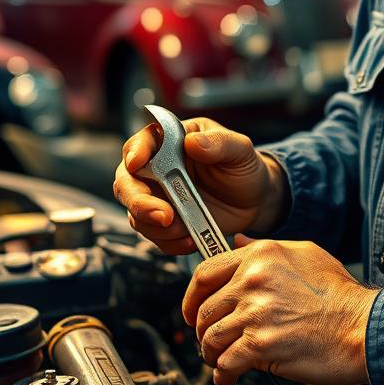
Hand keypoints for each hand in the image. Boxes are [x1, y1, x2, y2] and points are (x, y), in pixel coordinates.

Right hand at [113, 117, 287, 253]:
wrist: (255, 199)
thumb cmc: (243, 167)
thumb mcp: (240, 149)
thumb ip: (219, 143)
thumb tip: (193, 142)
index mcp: (172, 141)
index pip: (142, 142)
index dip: (135, 151)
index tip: (137, 162)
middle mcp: (157, 169)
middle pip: (127, 183)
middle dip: (139, 201)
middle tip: (164, 215)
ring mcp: (158, 199)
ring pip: (136, 215)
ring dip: (158, 227)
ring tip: (187, 229)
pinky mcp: (165, 224)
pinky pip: (155, 238)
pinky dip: (170, 242)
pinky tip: (191, 238)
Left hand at [183, 235, 378, 384]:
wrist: (362, 326)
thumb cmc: (339, 294)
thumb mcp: (305, 253)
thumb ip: (264, 249)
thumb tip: (236, 243)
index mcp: (262, 255)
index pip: (205, 273)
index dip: (192, 296)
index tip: (193, 310)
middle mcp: (254, 280)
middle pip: (204, 310)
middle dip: (203, 331)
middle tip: (212, 341)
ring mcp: (256, 312)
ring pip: (210, 338)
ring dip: (212, 354)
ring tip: (223, 359)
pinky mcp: (261, 344)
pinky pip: (225, 364)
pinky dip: (224, 374)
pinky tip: (230, 375)